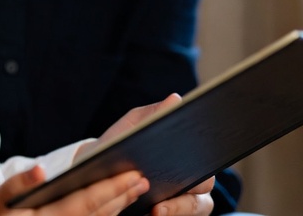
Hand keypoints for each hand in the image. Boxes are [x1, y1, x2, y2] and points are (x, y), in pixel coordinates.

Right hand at [0, 164, 146, 215]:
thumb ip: (18, 184)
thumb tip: (41, 170)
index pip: (86, 203)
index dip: (111, 189)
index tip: (133, 176)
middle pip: (99, 214)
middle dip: (122, 196)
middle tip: (143, 179)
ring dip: (119, 206)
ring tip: (136, 189)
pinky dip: (106, 214)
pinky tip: (117, 205)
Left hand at [76, 95, 213, 215]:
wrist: (96, 172)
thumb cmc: (119, 145)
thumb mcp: (130, 128)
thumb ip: (149, 115)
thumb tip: (175, 99)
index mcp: (186, 153)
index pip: (205, 154)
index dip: (204, 154)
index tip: (191, 152)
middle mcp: (192, 178)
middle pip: (206, 182)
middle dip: (193, 184)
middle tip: (174, 181)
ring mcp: (183, 200)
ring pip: (197, 206)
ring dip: (179, 207)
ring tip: (156, 208)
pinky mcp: (171, 214)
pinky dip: (169, 215)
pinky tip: (150, 213)